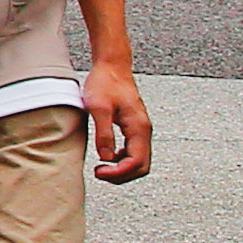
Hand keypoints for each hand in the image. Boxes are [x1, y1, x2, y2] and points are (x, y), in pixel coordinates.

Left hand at [85, 56, 155, 183]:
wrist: (112, 67)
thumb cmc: (106, 83)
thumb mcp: (99, 108)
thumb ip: (104, 133)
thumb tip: (105, 158)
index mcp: (139, 128)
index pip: (136, 162)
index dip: (119, 173)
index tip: (100, 172)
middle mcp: (144, 131)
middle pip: (141, 166)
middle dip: (122, 175)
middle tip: (100, 174)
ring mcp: (140, 130)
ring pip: (139, 160)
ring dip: (122, 169)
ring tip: (102, 168)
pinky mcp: (134, 127)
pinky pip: (134, 151)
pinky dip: (122, 160)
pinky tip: (107, 157)